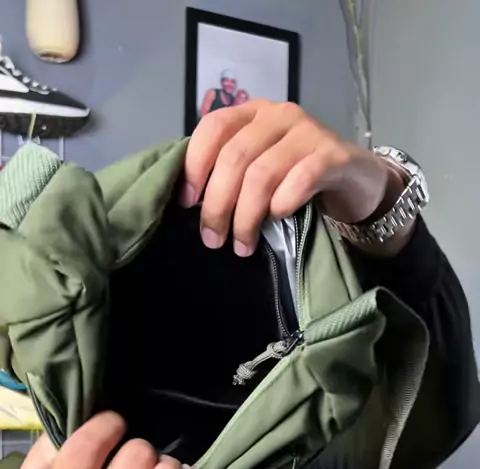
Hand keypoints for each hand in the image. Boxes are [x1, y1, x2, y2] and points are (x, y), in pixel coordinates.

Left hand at [182, 99, 406, 256]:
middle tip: (213, 239)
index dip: (195, 166)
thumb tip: (192, 202)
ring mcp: (308, 132)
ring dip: (246, 217)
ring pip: (262, 174)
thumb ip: (230, 173)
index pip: (213, 127)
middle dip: (218, 205)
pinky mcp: (334, 155)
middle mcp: (278, 115)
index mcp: (253, 114)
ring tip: (242, 245)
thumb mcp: (260, 169)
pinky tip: (277, 219)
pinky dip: (283, 203)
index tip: (188, 202)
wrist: (357, 181)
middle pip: (234, 158)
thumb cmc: (299, 178)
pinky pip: (300, 179)